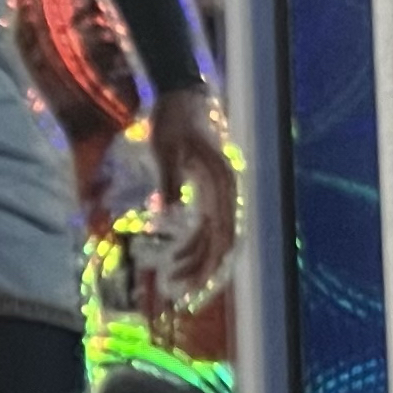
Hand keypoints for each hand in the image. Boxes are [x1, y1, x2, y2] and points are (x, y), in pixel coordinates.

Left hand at [147, 87, 236, 294]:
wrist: (182, 96)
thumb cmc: (173, 120)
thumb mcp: (165, 147)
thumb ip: (169, 178)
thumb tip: (168, 211)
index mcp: (222, 183)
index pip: (223, 235)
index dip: (210, 264)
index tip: (194, 287)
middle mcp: (227, 192)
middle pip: (222, 243)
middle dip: (204, 272)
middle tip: (182, 297)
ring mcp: (219, 193)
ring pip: (214, 238)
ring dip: (196, 262)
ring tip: (172, 281)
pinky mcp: (208, 192)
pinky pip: (205, 227)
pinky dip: (192, 245)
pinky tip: (174, 259)